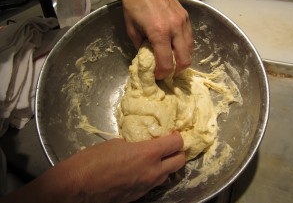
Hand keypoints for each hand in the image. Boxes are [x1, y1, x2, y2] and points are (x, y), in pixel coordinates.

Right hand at [68, 132, 184, 201]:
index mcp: (148, 154)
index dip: (177, 136)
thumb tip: (139, 145)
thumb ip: (134, 144)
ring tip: (155, 157)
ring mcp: (147, 186)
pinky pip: (154, 183)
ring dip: (166, 164)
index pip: (176, 143)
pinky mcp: (140, 196)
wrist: (77, 187)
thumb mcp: (116, 143)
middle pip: (180, 161)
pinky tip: (141, 169)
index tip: (172, 133)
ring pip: (168, 174)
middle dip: (177, 151)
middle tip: (168, 145)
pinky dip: (154, 175)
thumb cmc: (93, 160)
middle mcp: (153, 171)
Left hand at [116, 0, 193, 79]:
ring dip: (183, 60)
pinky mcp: (186, 16)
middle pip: (185, 60)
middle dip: (177, 71)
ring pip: (190, 50)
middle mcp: (175, 28)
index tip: (157, 76)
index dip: (162, 74)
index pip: (166, 63)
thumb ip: (142, 48)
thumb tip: (149, 60)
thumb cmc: (133, 4)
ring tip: (173, 62)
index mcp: (159, 32)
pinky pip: (190, 38)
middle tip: (168, 73)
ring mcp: (183, 21)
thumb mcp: (132, 29)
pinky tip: (176, 48)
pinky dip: (185, 48)